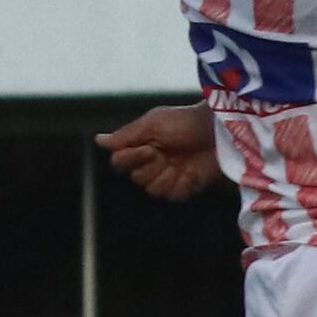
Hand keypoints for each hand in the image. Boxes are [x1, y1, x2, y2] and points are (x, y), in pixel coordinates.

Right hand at [96, 100, 219, 199]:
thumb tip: (98, 140)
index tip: (149, 148)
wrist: (218, 130)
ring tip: (181, 163)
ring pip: (153, 190)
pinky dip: (182, 185)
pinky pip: (173, 196)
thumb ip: (126, 135)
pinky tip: (191, 173)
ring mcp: (170, 175)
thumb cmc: (185, 121)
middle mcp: (152, 162)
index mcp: (141, 145)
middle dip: (152, 167)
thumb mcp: (153, 123)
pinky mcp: (187, 186)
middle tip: (167, 153)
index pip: (120, 163)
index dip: (131, 159)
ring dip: (167, 177)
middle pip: (137, 179)